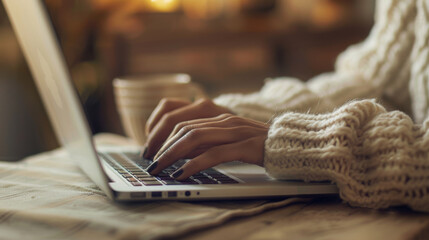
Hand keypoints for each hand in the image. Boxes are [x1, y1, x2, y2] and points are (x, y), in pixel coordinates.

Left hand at [144, 99, 268, 179]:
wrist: (292, 143)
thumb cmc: (259, 145)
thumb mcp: (230, 140)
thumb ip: (209, 143)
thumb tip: (182, 154)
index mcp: (219, 117)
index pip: (182, 122)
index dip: (163, 137)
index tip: (152, 153)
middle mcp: (225, 120)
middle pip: (184, 129)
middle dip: (163, 147)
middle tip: (151, 164)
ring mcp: (236, 131)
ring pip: (195, 138)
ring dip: (172, 155)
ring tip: (160, 169)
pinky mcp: (246, 146)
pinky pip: (214, 153)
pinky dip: (195, 164)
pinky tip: (183, 173)